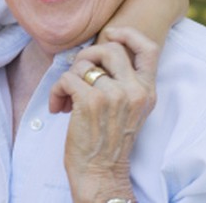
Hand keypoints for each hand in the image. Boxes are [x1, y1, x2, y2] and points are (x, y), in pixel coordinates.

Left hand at [50, 27, 158, 201]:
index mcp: (146, 91)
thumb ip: (123, 82)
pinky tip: (59, 107)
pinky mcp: (90, 101)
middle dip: (86, 56)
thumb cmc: (108, 139)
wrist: (100, 170)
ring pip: (83, 64)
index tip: (110, 34)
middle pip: (109, 48)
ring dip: (68, 79)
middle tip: (78, 75)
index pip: (148, 49)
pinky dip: (56, 91)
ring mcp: (113, 95)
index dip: (128, 34)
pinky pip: (66, 78)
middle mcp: (134, 90)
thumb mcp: (128, 108)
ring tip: (67, 98)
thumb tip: (96, 53)